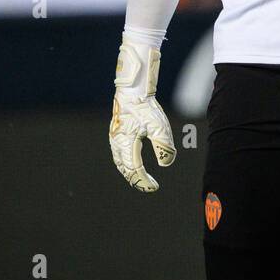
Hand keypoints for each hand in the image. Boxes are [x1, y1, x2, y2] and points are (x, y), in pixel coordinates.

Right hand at [109, 37, 176, 190]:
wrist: (132, 92)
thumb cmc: (146, 108)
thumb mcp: (159, 126)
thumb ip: (164, 146)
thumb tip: (165, 164)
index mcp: (126, 143)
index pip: (134, 170)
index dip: (144, 181)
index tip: (155, 187)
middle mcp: (117, 143)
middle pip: (125, 170)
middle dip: (137, 180)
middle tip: (150, 186)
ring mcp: (114, 139)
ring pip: (120, 163)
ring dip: (130, 174)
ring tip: (142, 180)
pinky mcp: (116, 135)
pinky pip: (119, 156)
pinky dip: (126, 165)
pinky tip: (134, 165)